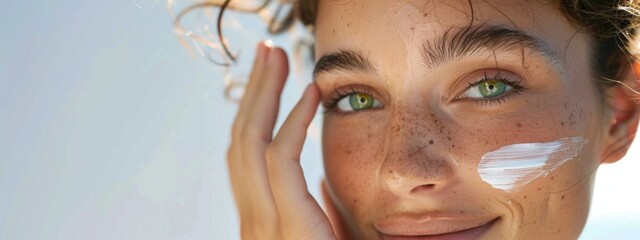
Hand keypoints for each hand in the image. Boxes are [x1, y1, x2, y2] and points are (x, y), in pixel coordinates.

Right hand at [227, 41, 337, 239]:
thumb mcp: (321, 236)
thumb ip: (314, 211)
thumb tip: (320, 184)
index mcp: (258, 218)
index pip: (245, 155)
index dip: (252, 110)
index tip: (267, 78)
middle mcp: (252, 219)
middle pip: (242, 138)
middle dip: (253, 89)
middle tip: (266, 51)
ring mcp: (263, 224)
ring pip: (252, 141)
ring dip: (265, 92)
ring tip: (278, 56)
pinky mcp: (288, 224)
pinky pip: (281, 159)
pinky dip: (295, 119)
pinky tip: (312, 93)